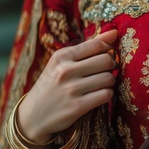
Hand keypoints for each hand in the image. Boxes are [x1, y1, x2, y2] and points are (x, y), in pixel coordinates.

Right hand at [17, 30, 118, 144]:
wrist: (33, 116)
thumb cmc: (53, 85)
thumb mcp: (63, 62)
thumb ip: (89, 47)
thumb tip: (114, 32)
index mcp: (62, 56)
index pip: (97, 45)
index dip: (109, 50)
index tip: (108, 56)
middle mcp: (66, 71)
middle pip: (106, 60)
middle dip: (112, 66)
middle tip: (106, 71)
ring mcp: (71, 89)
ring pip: (109, 78)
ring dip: (109, 82)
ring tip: (101, 84)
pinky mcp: (77, 106)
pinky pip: (106, 95)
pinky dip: (107, 94)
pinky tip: (99, 95)